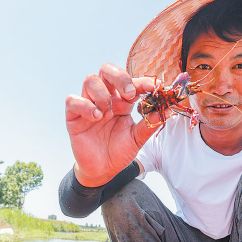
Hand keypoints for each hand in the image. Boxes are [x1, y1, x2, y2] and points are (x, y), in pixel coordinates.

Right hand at [65, 63, 167, 186]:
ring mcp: (88, 105)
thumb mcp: (138, 138)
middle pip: (106, 70)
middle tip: (129, 94)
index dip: (143, 81)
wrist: (103, 171)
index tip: (154, 87)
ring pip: (90, 80)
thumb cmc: (119, 152)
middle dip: (119, 77)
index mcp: (122, 101)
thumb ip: (150, 123)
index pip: (131, 82)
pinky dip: (85, 105)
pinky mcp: (74, 116)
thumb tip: (169, 110)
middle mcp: (105, 99)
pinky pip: (73, 100)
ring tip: (108, 115)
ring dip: (102, 94)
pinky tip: (96, 117)